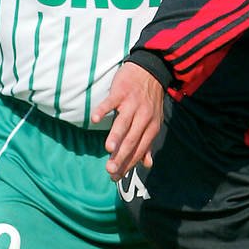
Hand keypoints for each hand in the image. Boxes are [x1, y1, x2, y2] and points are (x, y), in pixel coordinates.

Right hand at [90, 62, 164, 179]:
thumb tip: (146, 165)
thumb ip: (147, 144)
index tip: (116, 177)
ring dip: (116, 136)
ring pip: (123, 123)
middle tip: (110, 170)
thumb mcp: (153, 122)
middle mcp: (143, 117)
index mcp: (151, 127)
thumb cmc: (148, 100)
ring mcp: (132, 104)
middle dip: (121, 156)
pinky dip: (103, 109)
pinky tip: (95, 119)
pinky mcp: (121, 92)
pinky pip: (111, 102)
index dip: (128, 164)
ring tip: (108, 149)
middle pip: (132, 140)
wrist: (150, 70)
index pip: (139, 149)